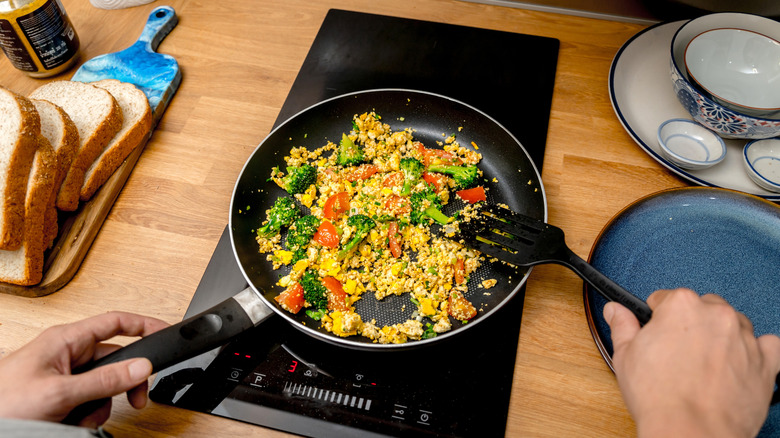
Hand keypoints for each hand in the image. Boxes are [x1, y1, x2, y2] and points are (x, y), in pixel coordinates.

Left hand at [0, 311, 167, 428]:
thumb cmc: (2, 403)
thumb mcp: (61, 392)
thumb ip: (104, 380)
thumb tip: (141, 367)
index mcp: (65, 339)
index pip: (115, 322)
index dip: (143, 324)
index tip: (164, 332)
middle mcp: (66, 354)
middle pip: (114, 360)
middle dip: (122, 384)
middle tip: (135, 399)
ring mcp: (63, 375)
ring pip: (103, 385)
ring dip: (100, 405)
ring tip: (81, 416)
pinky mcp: (60, 395)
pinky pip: (89, 400)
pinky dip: (87, 414)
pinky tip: (72, 421)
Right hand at [604, 288, 779, 437]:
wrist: (691, 431)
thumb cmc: (660, 397)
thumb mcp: (626, 356)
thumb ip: (622, 326)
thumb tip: (615, 310)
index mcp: (681, 306)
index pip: (666, 298)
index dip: (657, 318)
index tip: (656, 334)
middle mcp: (716, 314)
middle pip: (702, 307)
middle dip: (691, 325)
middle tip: (678, 352)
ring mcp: (744, 337)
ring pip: (733, 323)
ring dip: (721, 336)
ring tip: (705, 363)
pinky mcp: (765, 361)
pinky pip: (768, 345)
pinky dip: (756, 351)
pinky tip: (738, 363)